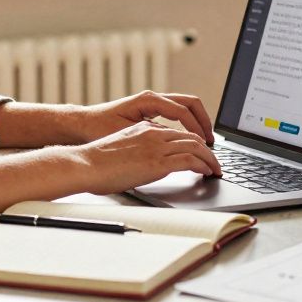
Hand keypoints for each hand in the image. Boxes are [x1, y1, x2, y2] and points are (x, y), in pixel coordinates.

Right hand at [71, 121, 220, 194]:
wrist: (85, 164)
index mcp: (145, 129)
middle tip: (215, 162)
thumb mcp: (122, 148)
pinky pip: (190, 160)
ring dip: (210, 158)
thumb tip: (147, 163)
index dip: (194, 142)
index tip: (201, 153)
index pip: (178, 132)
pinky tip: (207, 172)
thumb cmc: (97, 162)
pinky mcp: (157, 162)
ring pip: (195, 146)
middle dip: (208, 150)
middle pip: (191, 136)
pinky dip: (204, 165)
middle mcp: (153, 133)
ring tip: (216, 169)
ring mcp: (156, 146)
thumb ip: (139, 150)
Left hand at [79, 91, 214, 144]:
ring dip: (197, 121)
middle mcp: (152, 98)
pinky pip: (176, 113)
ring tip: (205, 141)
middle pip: (190, 103)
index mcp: (148, 100)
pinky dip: (187, 123)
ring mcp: (152, 103)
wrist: (81, 125)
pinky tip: (189, 140)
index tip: (206, 144)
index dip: (197, 128)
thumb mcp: (126, 134)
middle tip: (212, 141)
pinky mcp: (150, 110)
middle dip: (204, 121)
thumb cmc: (98, 129)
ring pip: (184, 106)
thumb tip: (174, 143)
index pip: (183, 111)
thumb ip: (151, 136)